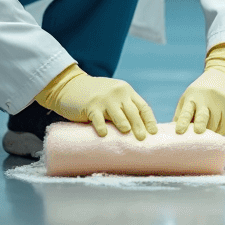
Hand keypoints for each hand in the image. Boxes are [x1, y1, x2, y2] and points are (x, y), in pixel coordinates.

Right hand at [35, 64, 158, 138]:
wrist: (70, 86)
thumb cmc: (94, 96)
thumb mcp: (112, 96)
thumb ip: (123, 107)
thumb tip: (138, 131)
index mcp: (126, 91)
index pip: (143, 106)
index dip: (149, 120)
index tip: (154, 132)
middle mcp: (118, 93)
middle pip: (132, 112)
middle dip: (139, 126)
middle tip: (143, 139)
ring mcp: (104, 99)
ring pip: (117, 114)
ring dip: (124, 124)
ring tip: (127, 133)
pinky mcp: (90, 105)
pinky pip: (97, 118)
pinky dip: (101, 126)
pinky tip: (103, 134)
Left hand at [174, 43, 224, 134]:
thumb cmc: (202, 92)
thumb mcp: (189, 96)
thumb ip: (181, 114)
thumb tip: (173, 136)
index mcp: (194, 97)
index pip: (187, 111)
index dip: (183, 121)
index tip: (179, 131)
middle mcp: (210, 99)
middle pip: (204, 117)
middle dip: (201, 125)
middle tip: (199, 132)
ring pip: (218, 128)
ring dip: (213, 132)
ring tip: (211, 126)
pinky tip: (224, 119)